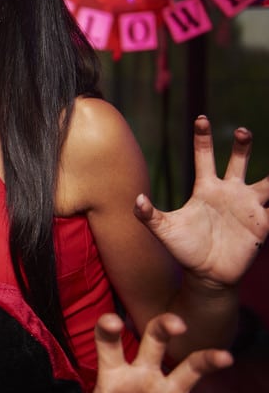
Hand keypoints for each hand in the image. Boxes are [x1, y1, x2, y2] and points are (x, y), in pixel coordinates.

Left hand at [68, 313, 261, 392]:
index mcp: (115, 372)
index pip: (109, 342)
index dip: (108, 327)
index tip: (111, 321)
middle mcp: (144, 375)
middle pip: (154, 342)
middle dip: (164, 326)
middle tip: (177, 322)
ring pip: (190, 369)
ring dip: (207, 360)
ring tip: (225, 357)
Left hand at [134, 116, 268, 286]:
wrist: (206, 274)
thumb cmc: (185, 250)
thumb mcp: (164, 230)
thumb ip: (149, 215)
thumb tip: (136, 200)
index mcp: (206, 189)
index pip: (204, 157)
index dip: (203, 138)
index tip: (201, 118)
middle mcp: (229, 193)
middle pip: (238, 162)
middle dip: (242, 146)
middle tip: (242, 131)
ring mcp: (248, 207)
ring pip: (266, 183)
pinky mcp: (262, 224)